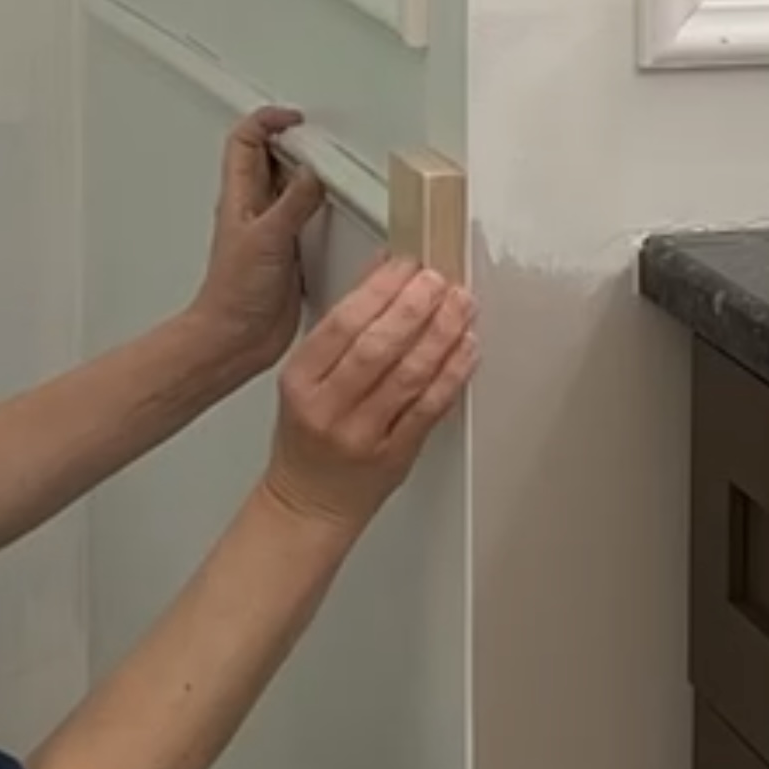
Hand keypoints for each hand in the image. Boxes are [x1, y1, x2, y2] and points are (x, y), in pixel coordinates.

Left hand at [191, 108, 324, 369]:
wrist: (237, 338)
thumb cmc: (235, 294)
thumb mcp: (267, 237)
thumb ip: (294, 202)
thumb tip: (315, 174)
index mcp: (240, 197)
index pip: (246, 141)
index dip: (268, 121)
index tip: (296, 119)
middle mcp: (256, 210)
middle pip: (272, 159)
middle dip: (296, 143)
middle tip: (323, 142)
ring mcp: (274, 231)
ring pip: (292, 188)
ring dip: (312, 176)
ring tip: (335, 170)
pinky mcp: (291, 253)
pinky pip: (308, 219)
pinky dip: (324, 208)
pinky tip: (339, 211)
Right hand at [264, 258, 477, 533]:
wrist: (309, 502)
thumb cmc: (308, 437)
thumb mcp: (307, 377)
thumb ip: (342, 327)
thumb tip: (381, 273)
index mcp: (301, 381)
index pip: (343, 324)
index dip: (380, 289)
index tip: (406, 265)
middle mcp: (329, 408)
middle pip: (378, 347)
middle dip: (415, 307)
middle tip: (440, 280)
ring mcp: (363, 435)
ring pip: (409, 376)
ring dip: (442, 334)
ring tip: (460, 305)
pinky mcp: (395, 456)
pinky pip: (430, 409)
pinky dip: (453, 374)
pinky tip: (467, 348)